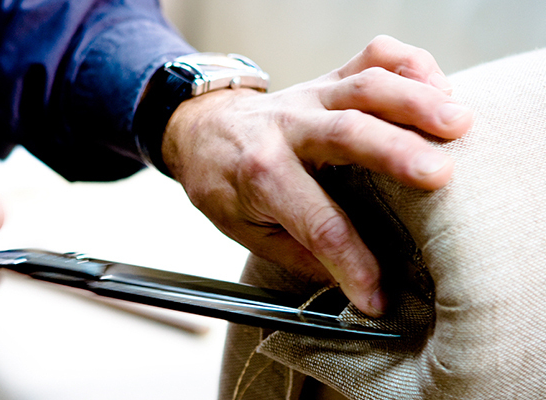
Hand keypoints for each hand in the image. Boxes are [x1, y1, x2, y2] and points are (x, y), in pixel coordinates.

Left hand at [161, 35, 472, 316]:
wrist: (203, 130)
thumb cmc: (223, 182)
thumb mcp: (244, 229)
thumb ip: (297, 252)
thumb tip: (348, 279)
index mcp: (261, 175)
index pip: (316, 223)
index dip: (352, 264)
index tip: (377, 297)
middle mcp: (287, 129)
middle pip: (345, 135)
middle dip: (396, 154)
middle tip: (442, 176)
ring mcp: (309, 98)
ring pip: (364, 87)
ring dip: (414, 100)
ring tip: (458, 123)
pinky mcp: (326, 79)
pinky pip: (370, 56)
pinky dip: (408, 63)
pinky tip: (436, 84)